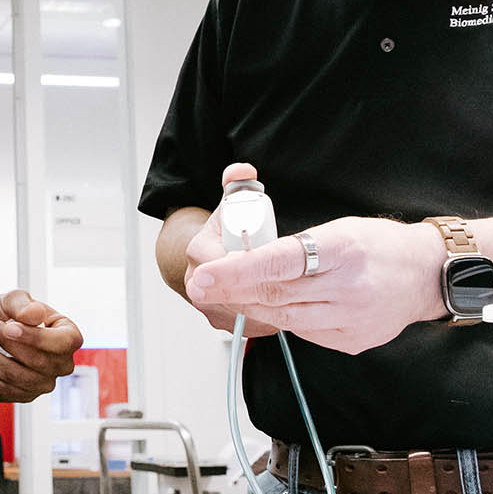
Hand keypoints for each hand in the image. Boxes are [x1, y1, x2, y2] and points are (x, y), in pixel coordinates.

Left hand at [0, 289, 82, 402]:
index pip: (63, 343)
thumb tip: (35, 314)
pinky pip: (4, 391)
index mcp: (69, 336)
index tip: (8, 327)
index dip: (35, 338)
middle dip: (8, 345)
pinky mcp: (25, 396)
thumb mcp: (12, 299)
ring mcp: (44, 383)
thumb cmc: (4, 314)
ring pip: (18, 378)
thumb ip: (23, 304)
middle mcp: (62, 364)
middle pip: (39, 363)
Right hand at [182, 163, 277, 336]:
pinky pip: (248, 323)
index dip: (247, 262)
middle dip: (263, 287)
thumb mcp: (231, 202)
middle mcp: (198, 283)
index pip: (221, 263)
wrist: (206, 257)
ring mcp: (210, 305)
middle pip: (235, 292)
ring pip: (244, 311)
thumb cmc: (223, 230)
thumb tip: (244, 170)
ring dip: (266, 304)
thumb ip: (238, 181)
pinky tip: (286, 306)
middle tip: (293, 278)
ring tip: (294, 292)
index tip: (271, 257)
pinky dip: (267, 316)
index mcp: (200, 252)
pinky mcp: (223, 320)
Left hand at [183, 213, 447, 355]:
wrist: (426, 275)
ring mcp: (352, 320)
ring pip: (285, 318)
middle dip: (232, 291)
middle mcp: (350, 288)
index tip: (206, 275)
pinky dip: (281, 319)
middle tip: (200, 286)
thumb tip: (247, 261)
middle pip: (277, 295)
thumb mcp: (340, 229)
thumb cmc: (381, 245)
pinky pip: (304, 332)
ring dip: (250, 307)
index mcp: (345, 249)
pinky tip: (267, 307)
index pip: (281, 262)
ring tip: (223, 296)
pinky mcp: (352, 341)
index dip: (238, 271)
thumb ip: (297, 248)